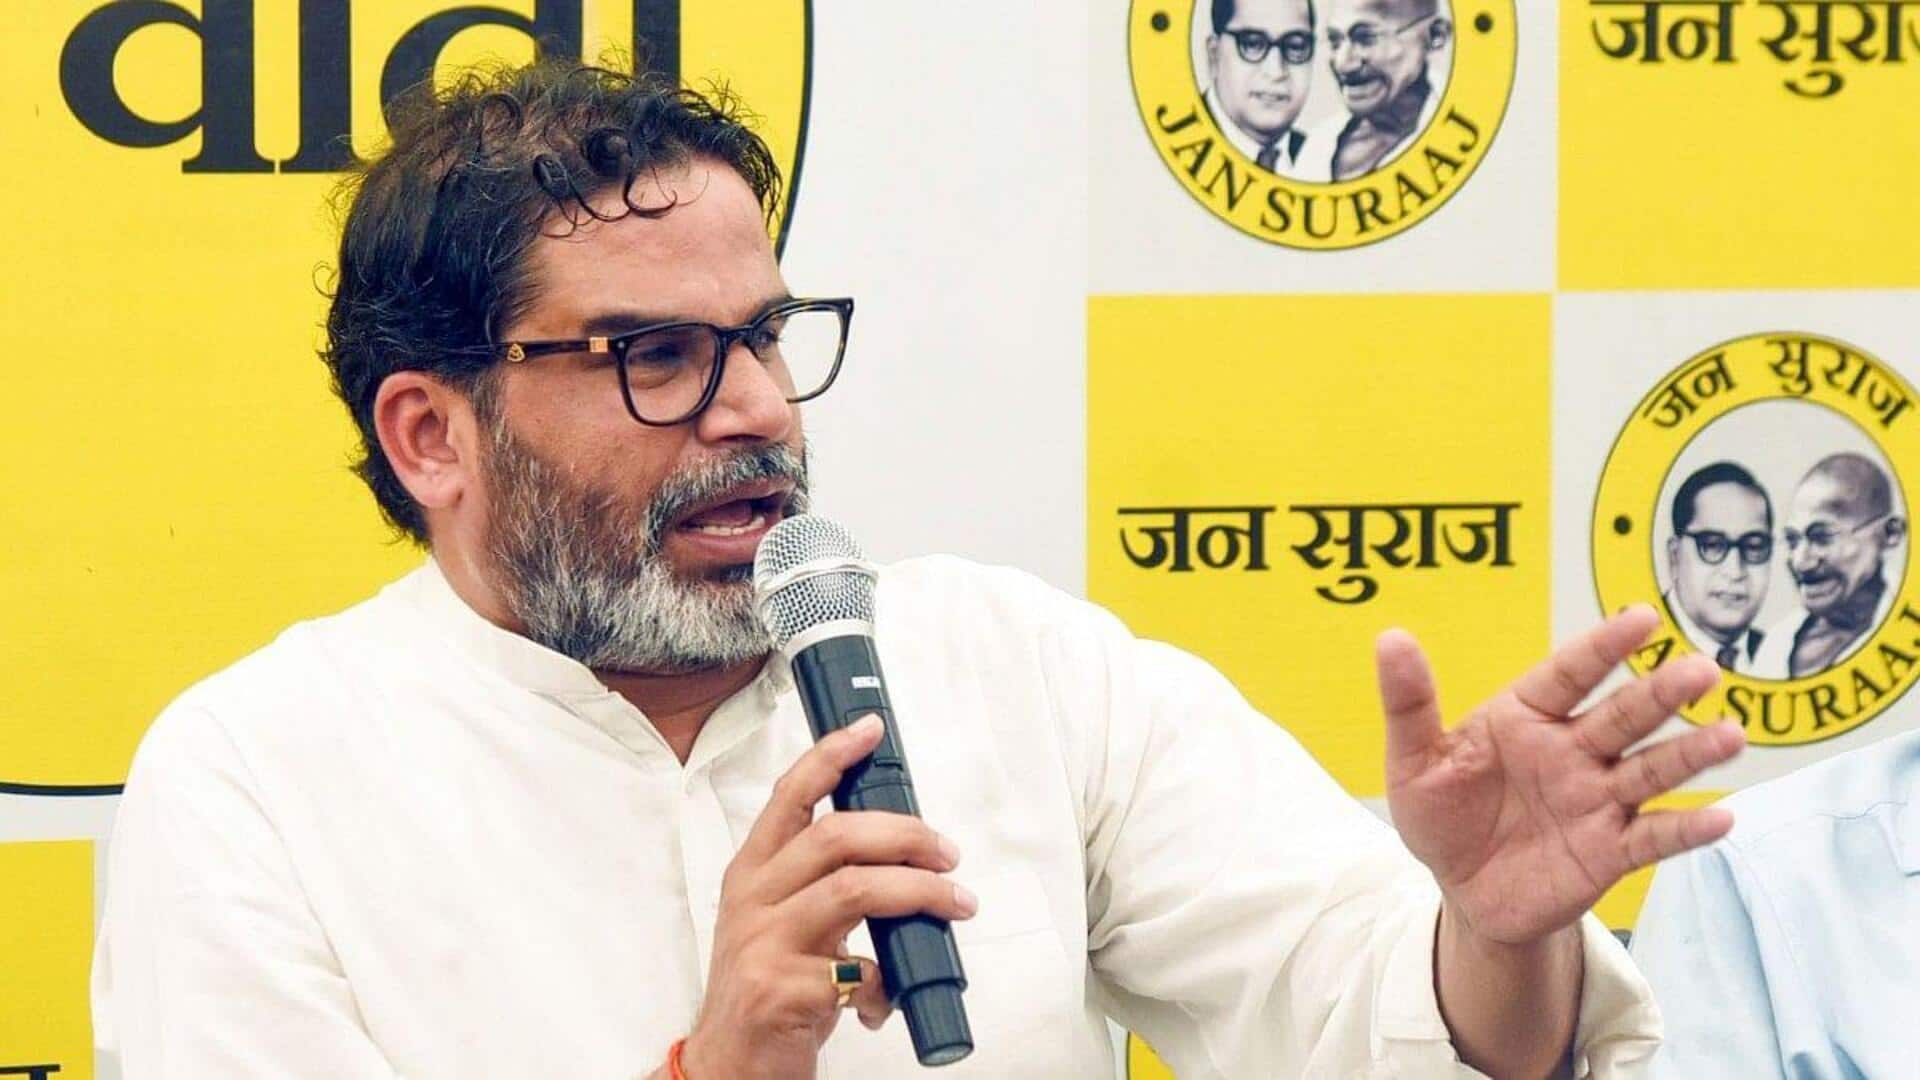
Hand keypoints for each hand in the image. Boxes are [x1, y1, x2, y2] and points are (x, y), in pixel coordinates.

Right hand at [679, 716, 976, 1079]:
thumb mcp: (785, 922)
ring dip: (919, 892)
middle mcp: (753, 899)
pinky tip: (892, 999)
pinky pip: (859, 971)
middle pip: (837, 837)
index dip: (831, 756)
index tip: (870, 730)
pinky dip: (892, 982)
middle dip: (905, 834)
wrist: (729, 1067)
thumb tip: (905, 852)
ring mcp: (763, 944)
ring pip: (854, 890)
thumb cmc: (770, 988)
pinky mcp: (780, 992)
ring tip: (955, 904)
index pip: (790, 795)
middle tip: (947, 853)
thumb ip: (828, 884)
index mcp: (754, 872)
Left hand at [1376, 604, 1743, 944]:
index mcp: (1526, 717)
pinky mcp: (1609, 850)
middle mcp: (1573, 751)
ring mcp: (1597, 800)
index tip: (1642, 617)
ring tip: (1732, 734)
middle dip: (1661, 693)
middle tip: (1702, 668)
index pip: (1570, 674)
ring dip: (1691, 753)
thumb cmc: (1442, 815)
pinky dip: (1686, 829)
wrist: (1462, 892)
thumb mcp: (1413, 761)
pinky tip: (1720, 818)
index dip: (1604, 646)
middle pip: (1623, 717)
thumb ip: (1409, 702)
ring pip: (1651, 770)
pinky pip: (1653, 837)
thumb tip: (1390, 637)